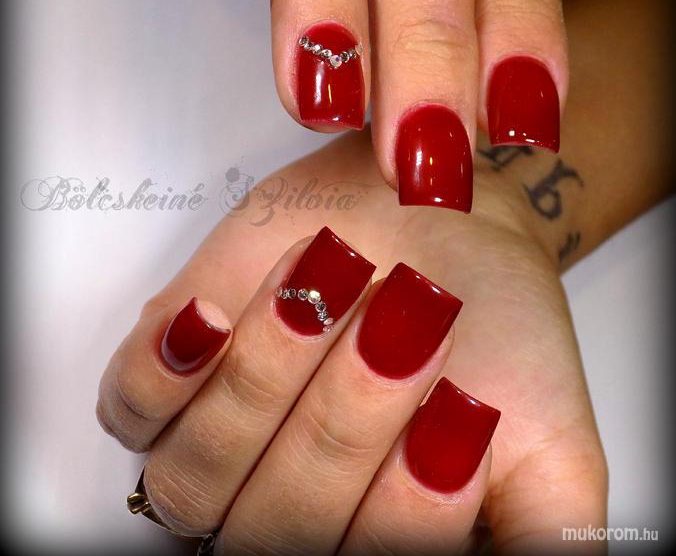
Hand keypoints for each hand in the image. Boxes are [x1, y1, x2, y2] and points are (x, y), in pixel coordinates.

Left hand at [98, 130, 605, 552]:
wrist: (450, 228)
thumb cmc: (499, 332)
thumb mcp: (558, 454)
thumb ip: (543, 548)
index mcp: (373, 540)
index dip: (404, 516)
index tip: (456, 415)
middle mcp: (288, 506)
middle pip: (274, 530)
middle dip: (348, 419)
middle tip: (407, 321)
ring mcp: (220, 441)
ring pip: (194, 476)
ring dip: (268, 376)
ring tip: (336, 281)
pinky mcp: (171, 370)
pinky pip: (127, 407)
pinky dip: (162, 370)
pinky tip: (215, 319)